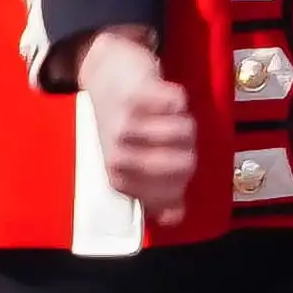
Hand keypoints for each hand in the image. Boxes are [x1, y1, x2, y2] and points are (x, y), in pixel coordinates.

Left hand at [80, 23, 202, 218]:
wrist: (104, 74)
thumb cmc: (123, 122)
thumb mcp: (133, 163)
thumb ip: (157, 194)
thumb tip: (174, 218)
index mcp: (119, 178)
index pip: (172, 194)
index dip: (182, 179)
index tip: (173, 162)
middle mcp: (119, 156)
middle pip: (184, 164)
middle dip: (188, 149)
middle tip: (174, 136)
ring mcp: (125, 126)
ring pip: (185, 132)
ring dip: (184, 120)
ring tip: (168, 116)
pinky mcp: (135, 95)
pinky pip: (178, 102)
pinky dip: (177, 97)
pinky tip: (161, 98)